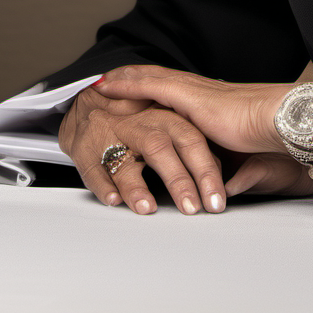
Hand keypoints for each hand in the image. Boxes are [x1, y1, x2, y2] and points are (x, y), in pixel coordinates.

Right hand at [59, 83, 226, 215]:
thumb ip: (196, 146)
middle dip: (179, 180)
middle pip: (163, 149)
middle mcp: (141, 125)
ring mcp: (113, 136)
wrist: (92, 103)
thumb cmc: (139, 120)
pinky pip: (94, 168)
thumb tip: (225, 174)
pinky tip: (113, 200)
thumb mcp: (171, 124)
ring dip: (137, 186)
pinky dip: (103, 185)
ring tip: (148, 208)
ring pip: (127, 160)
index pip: (192, 141)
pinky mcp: (87, 149)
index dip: (206, 170)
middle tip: (192, 209)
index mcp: (166, 117)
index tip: (217, 198)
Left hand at [94, 64, 292, 154]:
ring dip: (123, 78)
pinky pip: (150, 86)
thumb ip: (227, 165)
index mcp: (209, 100)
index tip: (131, 85)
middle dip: (131, 76)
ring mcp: (193, 91)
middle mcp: (198, 90)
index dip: (152, 85)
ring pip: (149, 78)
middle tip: (105, 78)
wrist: (277, 120)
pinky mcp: (189, 96)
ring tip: (99, 79)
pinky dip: (127, 84)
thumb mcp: (238, 153)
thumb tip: (226, 185)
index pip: (174, 88)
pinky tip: (109, 85)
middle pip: (157, 78)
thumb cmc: (266, 136)